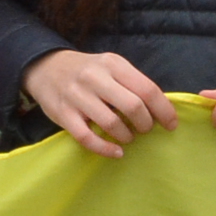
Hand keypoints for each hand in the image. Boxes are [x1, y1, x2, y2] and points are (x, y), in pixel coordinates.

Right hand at [18, 49, 177, 157]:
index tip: (170, 124)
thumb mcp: (111, 66)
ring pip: (111, 123)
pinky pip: (87, 137)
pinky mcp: (62, 113)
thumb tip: (161, 110)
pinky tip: (116, 152)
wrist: (44, 67)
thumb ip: (133, 83)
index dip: (164, 111)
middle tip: (145, 129)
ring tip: (127, 137)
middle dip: (145, 124)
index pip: (147, 89)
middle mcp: (94, 77)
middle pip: (133, 106)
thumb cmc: (87, 71)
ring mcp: (76, 95)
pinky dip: (105, 149)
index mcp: (112, 64)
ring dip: (126, 136)